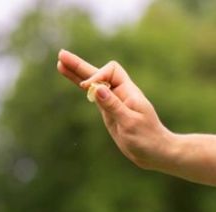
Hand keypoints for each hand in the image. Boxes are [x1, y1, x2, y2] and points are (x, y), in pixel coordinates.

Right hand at [56, 49, 173, 169]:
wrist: (155, 152)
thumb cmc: (147, 138)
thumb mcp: (129, 123)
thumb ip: (113, 105)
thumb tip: (96, 88)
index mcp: (128, 92)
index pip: (110, 72)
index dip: (97, 76)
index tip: (89, 90)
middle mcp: (120, 93)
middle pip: (98, 73)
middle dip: (80, 66)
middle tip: (61, 55)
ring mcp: (113, 101)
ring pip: (93, 83)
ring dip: (78, 73)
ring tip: (60, 64)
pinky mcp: (108, 111)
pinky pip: (93, 95)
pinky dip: (82, 87)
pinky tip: (74, 81)